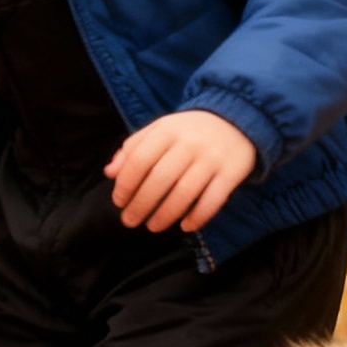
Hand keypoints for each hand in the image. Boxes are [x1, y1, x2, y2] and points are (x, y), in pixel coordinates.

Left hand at [106, 110, 257, 233]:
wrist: (237, 120)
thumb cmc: (189, 131)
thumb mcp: (160, 130)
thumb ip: (133, 148)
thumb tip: (109, 173)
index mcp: (167, 130)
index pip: (140, 159)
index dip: (126, 184)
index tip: (119, 201)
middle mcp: (189, 144)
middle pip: (160, 179)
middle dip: (141, 204)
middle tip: (129, 220)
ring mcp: (211, 159)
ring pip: (185, 193)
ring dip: (165, 215)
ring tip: (153, 226)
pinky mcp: (231, 173)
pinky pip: (213, 200)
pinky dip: (198, 216)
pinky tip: (185, 225)